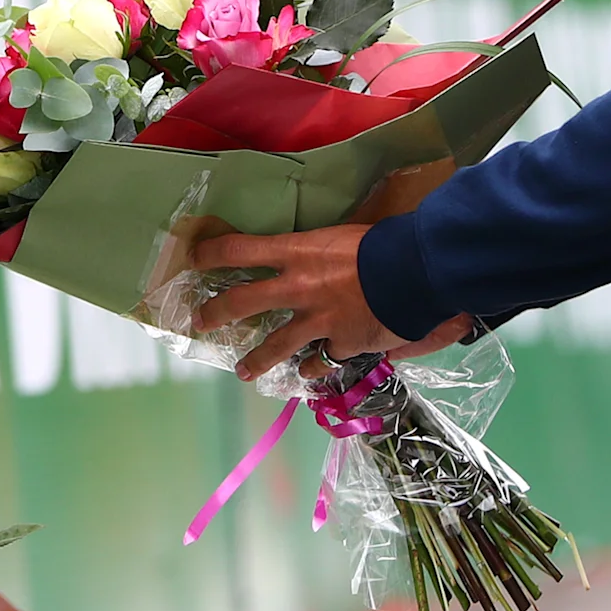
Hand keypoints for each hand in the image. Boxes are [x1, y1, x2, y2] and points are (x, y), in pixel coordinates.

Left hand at [187, 224, 474, 380]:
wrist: (417, 273)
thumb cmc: (384, 243)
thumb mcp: (343, 235)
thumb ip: (321, 250)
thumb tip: (317, 252)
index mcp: (296, 252)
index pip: (240, 249)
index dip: (212, 253)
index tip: (194, 259)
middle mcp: (297, 288)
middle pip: (242, 302)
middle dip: (216, 312)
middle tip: (200, 322)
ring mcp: (317, 320)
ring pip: (276, 345)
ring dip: (257, 359)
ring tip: (243, 372)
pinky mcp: (341, 344)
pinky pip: (321, 361)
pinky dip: (315, 368)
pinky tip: (308, 375)